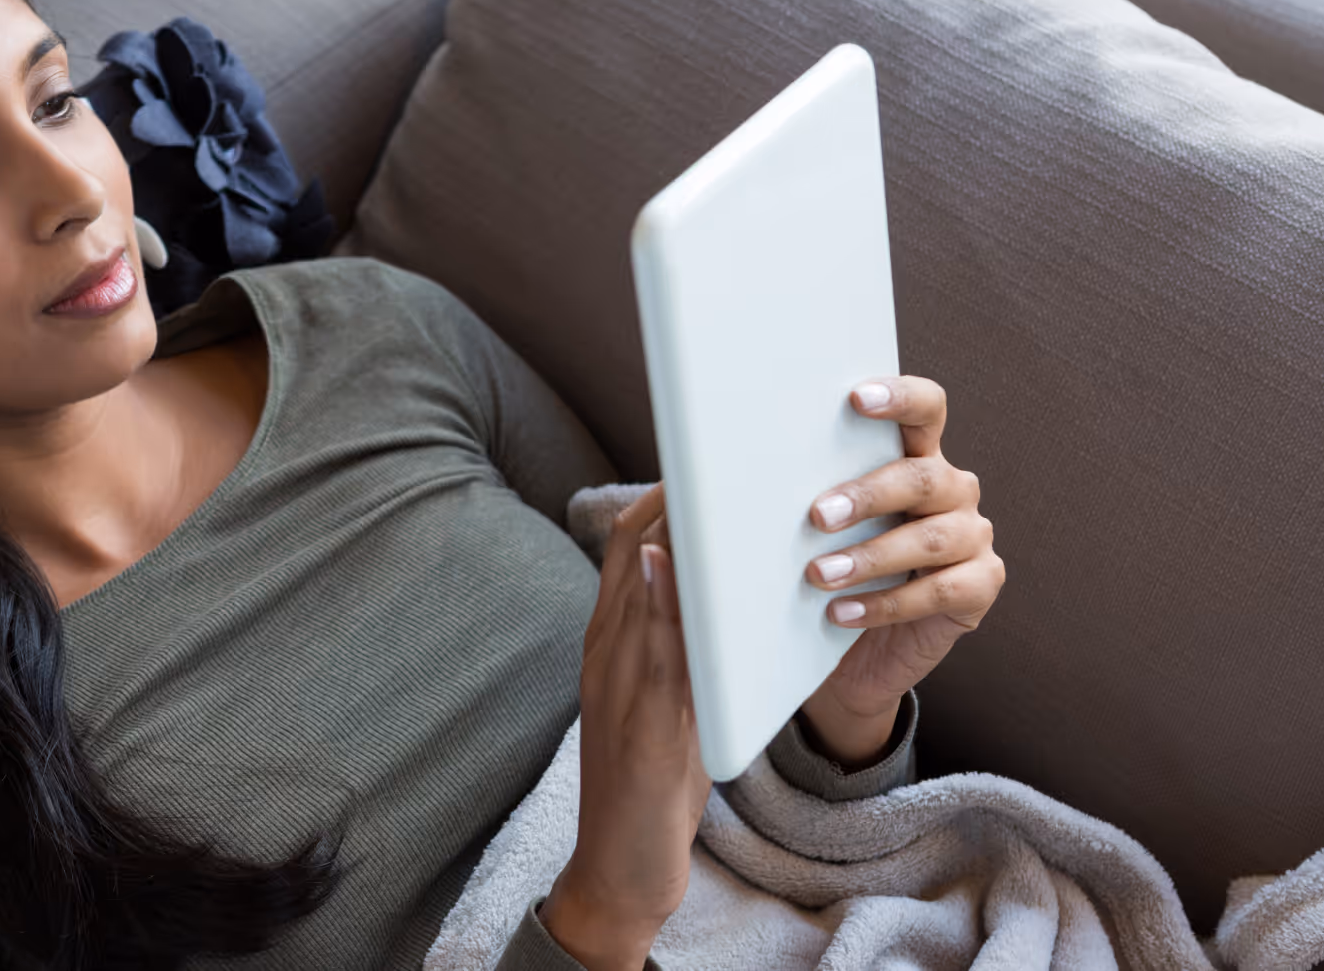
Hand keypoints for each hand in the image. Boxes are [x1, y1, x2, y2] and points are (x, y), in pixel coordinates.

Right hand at [539, 482, 710, 970]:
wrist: (619, 870)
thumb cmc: (651, 786)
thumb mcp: (667, 702)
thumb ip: (679, 646)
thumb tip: (710, 588)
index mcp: (610, 645)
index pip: (628, 551)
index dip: (662, 502)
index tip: (702, 464)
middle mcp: (605, 655)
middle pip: (629, 555)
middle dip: (670, 501)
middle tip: (718, 452)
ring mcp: (616, 689)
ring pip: (638, 594)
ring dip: (673, 540)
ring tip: (710, 489)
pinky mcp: (638, 728)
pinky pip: (653, 656)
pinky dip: (664, 610)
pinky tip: (675, 571)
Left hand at [799, 376, 1004, 765]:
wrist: (856, 655)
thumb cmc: (830, 575)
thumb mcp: (813, 531)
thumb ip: (799, 496)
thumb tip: (726, 480)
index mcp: (915, 457)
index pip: (925, 409)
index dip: (900, 397)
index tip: (856, 398)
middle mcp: (951, 489)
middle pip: (922, 477)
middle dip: (867, 495)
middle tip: (817, 516)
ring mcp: (971, 536)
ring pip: (931, 537)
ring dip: (870, 557)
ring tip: (820, 575)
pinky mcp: (980, 585)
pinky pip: (942, 590)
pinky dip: (887, 603)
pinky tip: (843, 613)